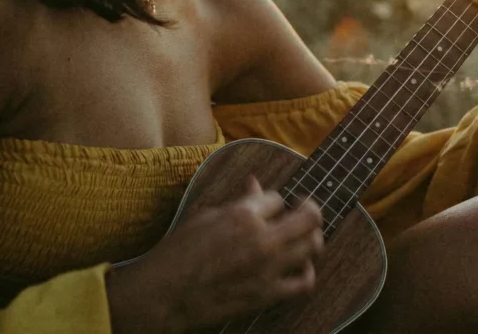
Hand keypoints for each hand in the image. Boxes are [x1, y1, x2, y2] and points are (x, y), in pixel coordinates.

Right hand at [106, 175, 324, 332]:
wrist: (165, 294)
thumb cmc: (178, 253)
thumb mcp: (205, 216)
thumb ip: (237, 201)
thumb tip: (254, 183)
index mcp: (243, 214)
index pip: (278, 198)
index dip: (274, 201)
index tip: (269, 207)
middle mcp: (262, 238)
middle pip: (309, 217)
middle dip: (310, 209)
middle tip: (305, 210)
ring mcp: (268, 268)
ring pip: (313, 246)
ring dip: (313, 238)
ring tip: (305, 237)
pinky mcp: (267, 294)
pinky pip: (304, 283)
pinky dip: (308, 273)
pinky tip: (300, 267)